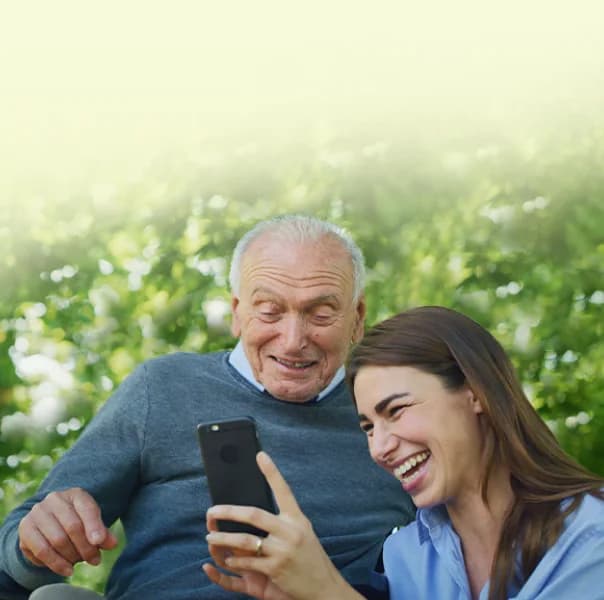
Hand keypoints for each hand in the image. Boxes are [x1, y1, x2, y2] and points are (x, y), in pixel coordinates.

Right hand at [18, 487, 117, 576]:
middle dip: (86, 547)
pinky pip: (41, 550)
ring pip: (57, 540)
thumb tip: (113, 544)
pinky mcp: (25, 528)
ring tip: (80, 563)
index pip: (87, 509)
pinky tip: (67, 570)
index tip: (100, 543)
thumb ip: (102, 532)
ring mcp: (38, 512)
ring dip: (71, 556)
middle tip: (95, 560)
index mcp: (75, 494)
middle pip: (73, 526)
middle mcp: (54, 499)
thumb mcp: (91, 522)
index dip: (94, 527)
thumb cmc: (76, 520)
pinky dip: (56, 563)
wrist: (48, 520)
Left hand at [203, 452, 361, 599]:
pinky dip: (235, 560)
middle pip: (254, 515)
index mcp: (297, 518)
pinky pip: (248, 561)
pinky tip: (227, 558)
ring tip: (211, 536)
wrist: (324, 586)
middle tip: (212, 511)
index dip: (272, 472)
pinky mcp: (276, 569)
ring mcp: (283, 550)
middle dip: (229, 511)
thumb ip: (283, 522)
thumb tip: (256, 513)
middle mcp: (290, 531)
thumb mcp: (302, 532)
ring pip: (245, 540)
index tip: (260, 456)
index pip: (283, 490)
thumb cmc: (310, 556)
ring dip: (224, 538)